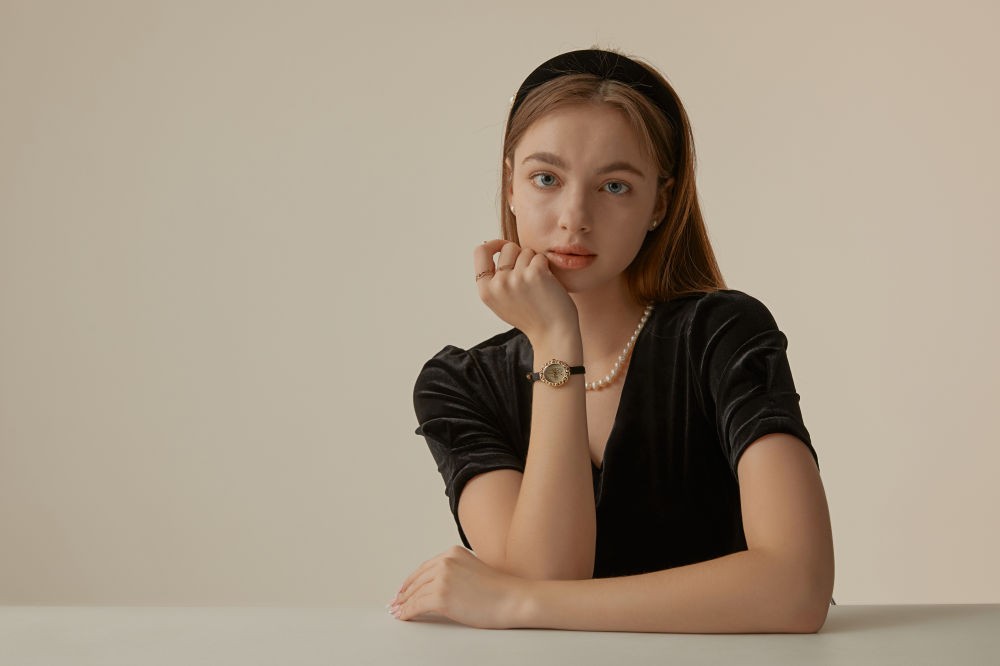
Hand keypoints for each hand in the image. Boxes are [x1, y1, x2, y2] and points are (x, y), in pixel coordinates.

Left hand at [389, 545, 528, 628]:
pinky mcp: (440, 596)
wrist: (512, 599)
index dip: (412, 580)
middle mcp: (445, 561)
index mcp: (452, 552)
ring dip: (403, 604)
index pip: (425, 567)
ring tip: (397, 611)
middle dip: (404, 592)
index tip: (404, 589)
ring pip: (415, 593)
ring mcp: (442, 578)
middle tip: (396, 601)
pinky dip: (407, 612)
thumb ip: (455, 572)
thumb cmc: (499, 590)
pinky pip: (416, 606)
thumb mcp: (473, 570)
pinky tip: (403, 616)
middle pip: (417, 579)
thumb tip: (437, 587)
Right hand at [474, 239, 578, 342]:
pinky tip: (548, 285)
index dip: (493, 244)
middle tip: (529, 277)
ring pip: (526, 251)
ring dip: (535, 263)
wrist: (552, 334)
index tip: (504, 247)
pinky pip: (540, 257)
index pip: (480, 252)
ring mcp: (516, 278)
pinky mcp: (535, 274)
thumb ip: (493, 279)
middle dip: (520, 255)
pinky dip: (546, 267)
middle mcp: (498, 284)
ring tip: (538, 286)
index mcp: (485, 290)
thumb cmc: (530, 317)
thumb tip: (489, 246)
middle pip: (507, 248)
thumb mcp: (500, 301)